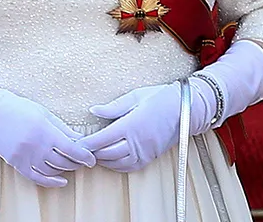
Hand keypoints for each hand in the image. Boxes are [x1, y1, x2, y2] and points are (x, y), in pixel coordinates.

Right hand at [0, 86, 96, 187]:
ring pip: (53, 171)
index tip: (92, 159)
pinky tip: (61, 180)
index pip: (72, 149)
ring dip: (65, 170)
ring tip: (70, 164)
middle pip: (64, 162)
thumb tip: (81, 140)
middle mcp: (36, 145)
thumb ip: (62, 128)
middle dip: (77, 163)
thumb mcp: (43, 113)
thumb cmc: (18, 108)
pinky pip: (37, 178)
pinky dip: (51, 182)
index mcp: (44, 130)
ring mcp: (26, 156)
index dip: (85, 156)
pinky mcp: (17, 163)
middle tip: (82, 159)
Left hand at [80, 82, 209, 173]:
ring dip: (103, 160)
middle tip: (79, 149)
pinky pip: (131, 166)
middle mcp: (139, 141)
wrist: (185, 108)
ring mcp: (146, 151)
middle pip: (108, 153)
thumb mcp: (135, 96)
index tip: (77, 143)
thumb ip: (113, 107)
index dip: (88, 143)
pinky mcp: (151, 157)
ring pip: (118, 162)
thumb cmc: (159, 98)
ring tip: (92, 154)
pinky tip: (109, 159)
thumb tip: (93, 110)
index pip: (104, 138)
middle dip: (92, 153)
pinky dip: (117, 165)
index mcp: (132, 124)